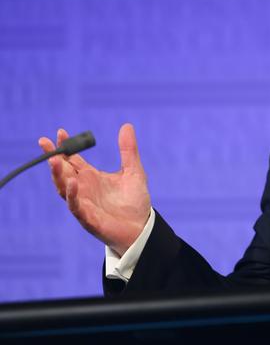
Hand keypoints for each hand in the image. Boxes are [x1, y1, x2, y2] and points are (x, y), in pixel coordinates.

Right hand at [39, 123, 150, 255]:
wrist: (141, 227)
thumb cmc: (134, 201)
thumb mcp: (133, 171)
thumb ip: (128, 150)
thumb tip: (127, 125)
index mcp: (92, 177)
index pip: (73, 159)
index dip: (66, 147)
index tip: (60, 132)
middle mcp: (84, 188)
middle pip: (63, 171)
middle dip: (53, 157)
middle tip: (45, 142)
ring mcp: (83, 203)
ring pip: (64, 188)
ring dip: (58, 174)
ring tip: (54, 159)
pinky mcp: (88, 218)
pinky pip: (76, 206)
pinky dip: (72, 195)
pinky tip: (72, 182)